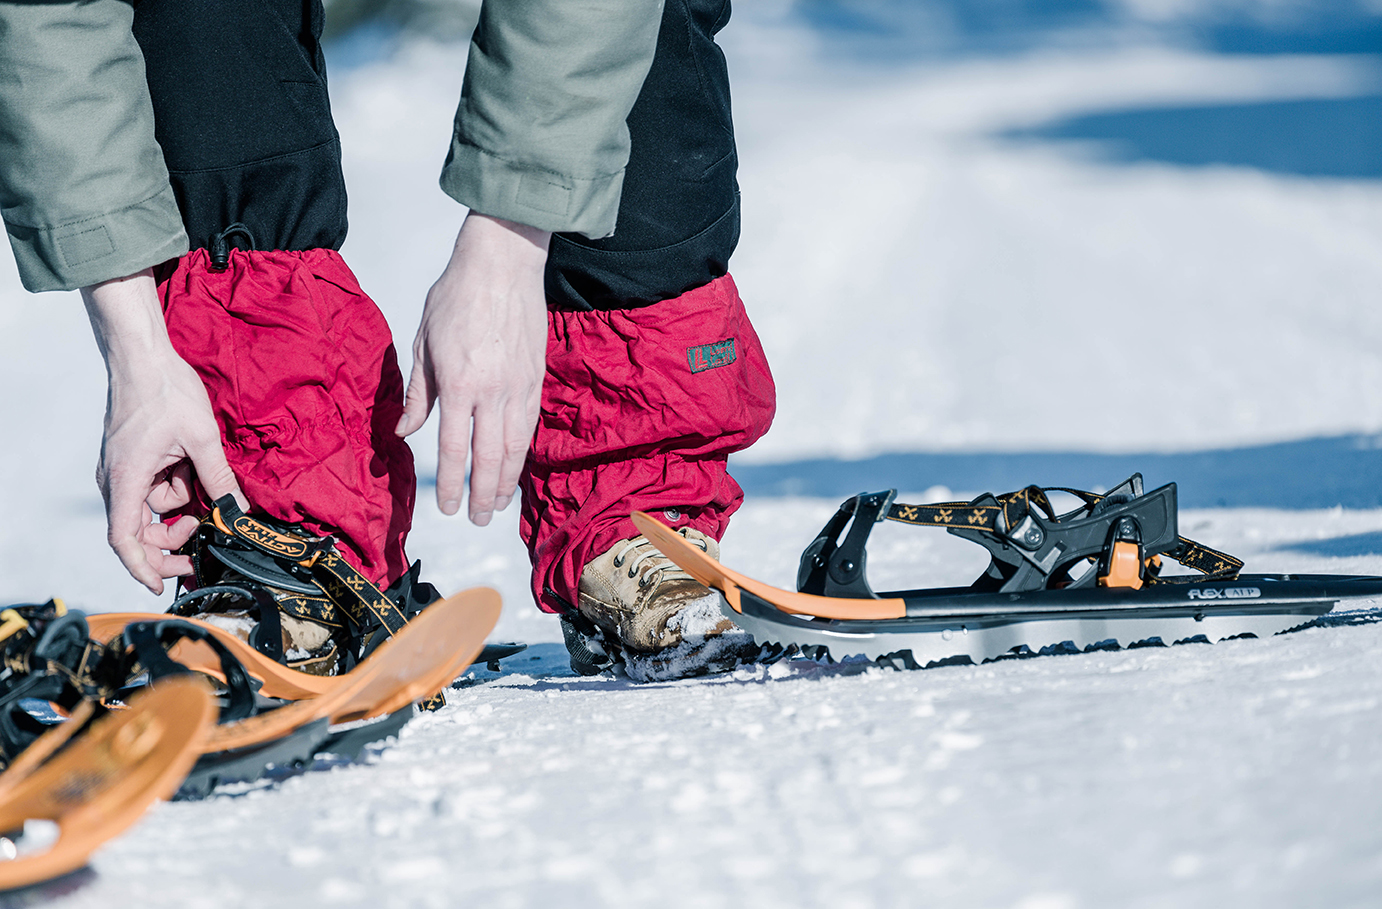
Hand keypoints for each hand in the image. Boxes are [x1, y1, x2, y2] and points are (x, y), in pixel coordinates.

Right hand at [82, 270, 245, 593]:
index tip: (161, 586)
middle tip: (203, 540)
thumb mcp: (202, 439)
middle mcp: (118, 481)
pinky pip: (156, 487)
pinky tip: (190, 464)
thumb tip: (238, 511)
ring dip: (181, 504)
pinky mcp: (135, 462)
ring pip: (155, 508)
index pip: (125, 540)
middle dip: (172, 541)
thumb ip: (219, 480)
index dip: (142, 569)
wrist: (144, 355)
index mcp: (126, 480)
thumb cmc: (165, 391)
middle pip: (140, 531)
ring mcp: (125, 472)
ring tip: (201, 481)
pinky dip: (177, 485)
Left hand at [396, 213, 549, 524]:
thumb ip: (417, 393)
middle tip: (476, 519)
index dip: (452, 483)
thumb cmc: (457, 296)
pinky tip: (515, 466)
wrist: (503, 263)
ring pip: (516, 447)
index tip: (449, 507)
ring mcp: (519, 386)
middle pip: (490, 458)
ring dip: (507, 481)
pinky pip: (529, 425)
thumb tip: (405, 432)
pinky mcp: (536, 378)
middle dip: (483, 494)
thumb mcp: (423, 342)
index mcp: (460, 383)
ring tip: (498, 504)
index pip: (456, 448)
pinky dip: (522, 453)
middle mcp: (494, 391)